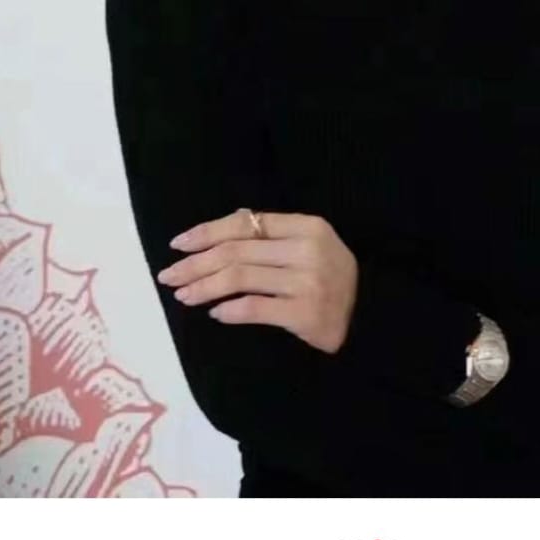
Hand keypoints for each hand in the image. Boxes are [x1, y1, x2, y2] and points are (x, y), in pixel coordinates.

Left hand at [156, 209, 359, 355]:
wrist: (372, 316)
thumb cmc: (334, 277)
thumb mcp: (312, 244)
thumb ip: (274, 233)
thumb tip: (226, 225)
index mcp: (307, 226)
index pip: (246, 223)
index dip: (207, 232)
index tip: (178, 244)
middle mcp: (307, 250)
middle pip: (236, 251)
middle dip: (196, 263)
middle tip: (168, 275)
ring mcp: (308, 282)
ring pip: (239, 279)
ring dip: (204, 287)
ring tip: (183, 295)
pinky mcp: (306, 314)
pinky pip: (254, 309)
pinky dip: (229, 311)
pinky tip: (215, 313)